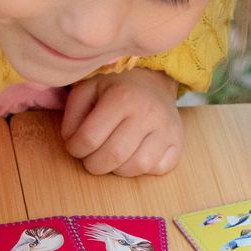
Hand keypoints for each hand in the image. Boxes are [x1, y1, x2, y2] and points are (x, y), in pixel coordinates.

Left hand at [61, 67, 182, 175]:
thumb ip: (72, 115)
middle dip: (94, 164)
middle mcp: (147, 113)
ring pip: (138, 166)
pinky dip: (143, 169)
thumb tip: (73, 142)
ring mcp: (166, 129)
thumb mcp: (87, 89)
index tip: (75, 145)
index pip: (89, 139)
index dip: (75, 148)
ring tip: (113, 157)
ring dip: (118, 169)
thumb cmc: (114, 88)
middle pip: (113, 156)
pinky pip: (159, 168)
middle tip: (91, 157)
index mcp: (121, 98)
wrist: (152, 81)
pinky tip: (134, 155)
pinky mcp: (177, 142)